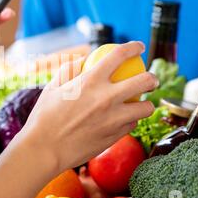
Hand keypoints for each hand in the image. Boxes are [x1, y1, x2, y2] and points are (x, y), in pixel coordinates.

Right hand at [0, 41, 157, 197]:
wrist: (45, 150)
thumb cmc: (44, 117)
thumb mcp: (52, 88)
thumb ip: (69, 70)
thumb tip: (82, 61)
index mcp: (90, 81)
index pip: (119, 55)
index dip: (133, 47)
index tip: (139, 47)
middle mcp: (106, 98)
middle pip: (144, 81)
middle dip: (152, 78)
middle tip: (150, 79)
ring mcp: (114, 119)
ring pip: (146, 108)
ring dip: (146, 104)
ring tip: (140, 104)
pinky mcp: (115, 136)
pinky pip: (132, 124)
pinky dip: (131, 120)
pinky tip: (124, 119)